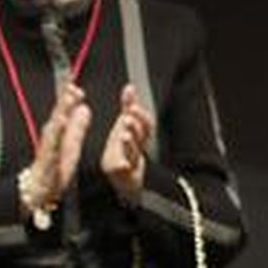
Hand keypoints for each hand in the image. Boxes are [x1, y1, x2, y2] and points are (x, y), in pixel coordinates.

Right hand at [21, 82, 91, 212]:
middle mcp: (51, 138)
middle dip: (65, 101)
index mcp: (58, 133)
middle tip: (72, 87)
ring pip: (54, 129)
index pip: (64, 111)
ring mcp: (48, 149)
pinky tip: (61, 126)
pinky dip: (57, 136)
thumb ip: (77, 126)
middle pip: (58, 116)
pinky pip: (53, 147)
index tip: (76, 85)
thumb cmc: (54, 168)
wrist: (37, 191)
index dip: (70, 98)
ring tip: (68, 102)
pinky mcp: (47, 161)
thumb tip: (84, 107)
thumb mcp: (70, 144)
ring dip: (61, 114)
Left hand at [100, 84, 154, 203]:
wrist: (128, 180)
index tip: (132, 107)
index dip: (141, 115)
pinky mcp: (123, 173)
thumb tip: (130, 87)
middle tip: (128, 119)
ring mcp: (131, 161)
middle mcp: (136, 147)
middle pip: (141, 136)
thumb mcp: (126, 126)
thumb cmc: (127, 150)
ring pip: (134, 151)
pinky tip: (122, 164)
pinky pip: (125, 170)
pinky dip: (124, 167)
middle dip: (136, 127)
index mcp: (137, 135)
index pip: (145, 124)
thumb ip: (128, 106)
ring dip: (130, 143)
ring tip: (124, 135)